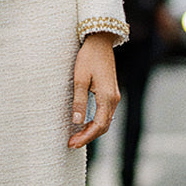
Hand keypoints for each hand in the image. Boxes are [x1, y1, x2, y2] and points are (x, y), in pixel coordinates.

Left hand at [67, 31, 119, 148]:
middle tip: (71, 143)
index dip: (85, 136)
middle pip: (103, 126)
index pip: (98, 125)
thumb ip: (79, 100)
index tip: (72, 143)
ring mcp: (113, 96)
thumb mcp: (79, 79)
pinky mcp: (110, 93)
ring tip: (76, 137)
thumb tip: (77, 121)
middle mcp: (113, 99)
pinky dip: (95, 122)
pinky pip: (104, 113)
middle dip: (88, 137)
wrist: (100, 42)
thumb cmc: (88, 58)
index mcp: (107, 97)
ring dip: (91, 131)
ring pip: (104, 121)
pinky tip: (83, 125)